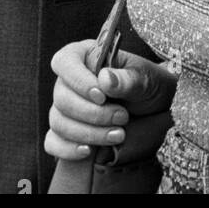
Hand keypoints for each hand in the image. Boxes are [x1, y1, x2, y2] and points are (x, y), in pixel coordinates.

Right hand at [45, 40, 177, 162]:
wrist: (156, 112)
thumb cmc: (149, 86)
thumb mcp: (146, 78)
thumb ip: (127, 79)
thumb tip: (105, 79)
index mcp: (85, 56)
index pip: (65, 62)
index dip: (78, 80)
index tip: (102, 96)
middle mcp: (70, 80)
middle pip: (61, 97)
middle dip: (92, 113)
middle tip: (122, 117)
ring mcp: (65, 107)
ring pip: (59, 121)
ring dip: (88, 132)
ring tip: (119, 135)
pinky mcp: (66, 132)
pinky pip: (53, 141)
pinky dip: (67, 148)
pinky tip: (88, 150)